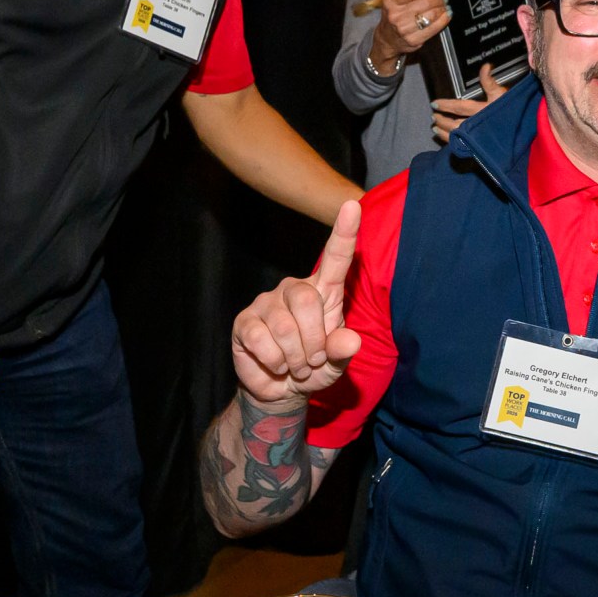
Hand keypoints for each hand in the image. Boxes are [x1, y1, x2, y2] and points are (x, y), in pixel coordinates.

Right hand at [231, 200, 364, 405]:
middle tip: (313, 361)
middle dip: (314, 341)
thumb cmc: (315, 367)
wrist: (281, 390)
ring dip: (295, 356)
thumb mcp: (337, 364)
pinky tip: (276, 365)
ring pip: (284, 326)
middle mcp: (294, 290)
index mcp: (324, 292)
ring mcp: (266, 303)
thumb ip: (344, 350)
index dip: (345, 233)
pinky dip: (275, 362)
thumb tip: (350, 340)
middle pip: (307, 300)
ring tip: (296, 365)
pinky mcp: (245, 321)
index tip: (353, 206)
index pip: (336, 258)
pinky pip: (262, 340)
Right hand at [371, 0, 449, 62]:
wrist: (388, 39)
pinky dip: (443, 21)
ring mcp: (404, 29)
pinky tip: (446, 16)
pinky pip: (433, 28)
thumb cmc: (395, 17)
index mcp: (390, 2)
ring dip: (442, 10)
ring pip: (431, 16)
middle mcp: (395, 15)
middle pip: (424, 3)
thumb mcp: (395, 1)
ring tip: (446, 7)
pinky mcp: (413, 40)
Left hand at [431, 63, 510, 142]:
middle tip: (433, 115)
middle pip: (455, 124)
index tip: (435, 103)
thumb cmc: (512, 109)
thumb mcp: (502, 93)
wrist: (523, 128)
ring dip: (444, 132)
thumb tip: (485, 66)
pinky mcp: (479, 147)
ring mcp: (479, 138)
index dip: (446, 105)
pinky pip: (462, 146)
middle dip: (442, 120)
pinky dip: (451, 142)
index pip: (460, 107)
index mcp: (484, 110)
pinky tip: (447, 140)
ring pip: (457, 136)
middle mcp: (480, 125)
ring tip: (435, 127)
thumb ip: (490, 80)